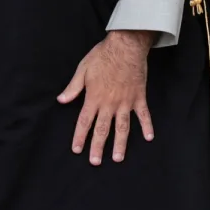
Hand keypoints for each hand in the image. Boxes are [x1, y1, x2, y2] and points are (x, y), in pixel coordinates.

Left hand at [58, 30, 155, 164]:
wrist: (126, 47)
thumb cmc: (102, 56)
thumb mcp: (82, 70)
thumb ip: (73, 88)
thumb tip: (61, 100)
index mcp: (94, 97)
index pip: (84, 121)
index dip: (80, 136)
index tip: (76, 149)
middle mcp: (110, 103)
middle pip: (102, 129)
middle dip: (98, 147)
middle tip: (95, 162)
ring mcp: (126, 102)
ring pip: (123, 128)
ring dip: (120, 144)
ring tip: (118, 158)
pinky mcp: (139, 98)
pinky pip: (144, 115)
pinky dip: (147, 126)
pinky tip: (148, 137)